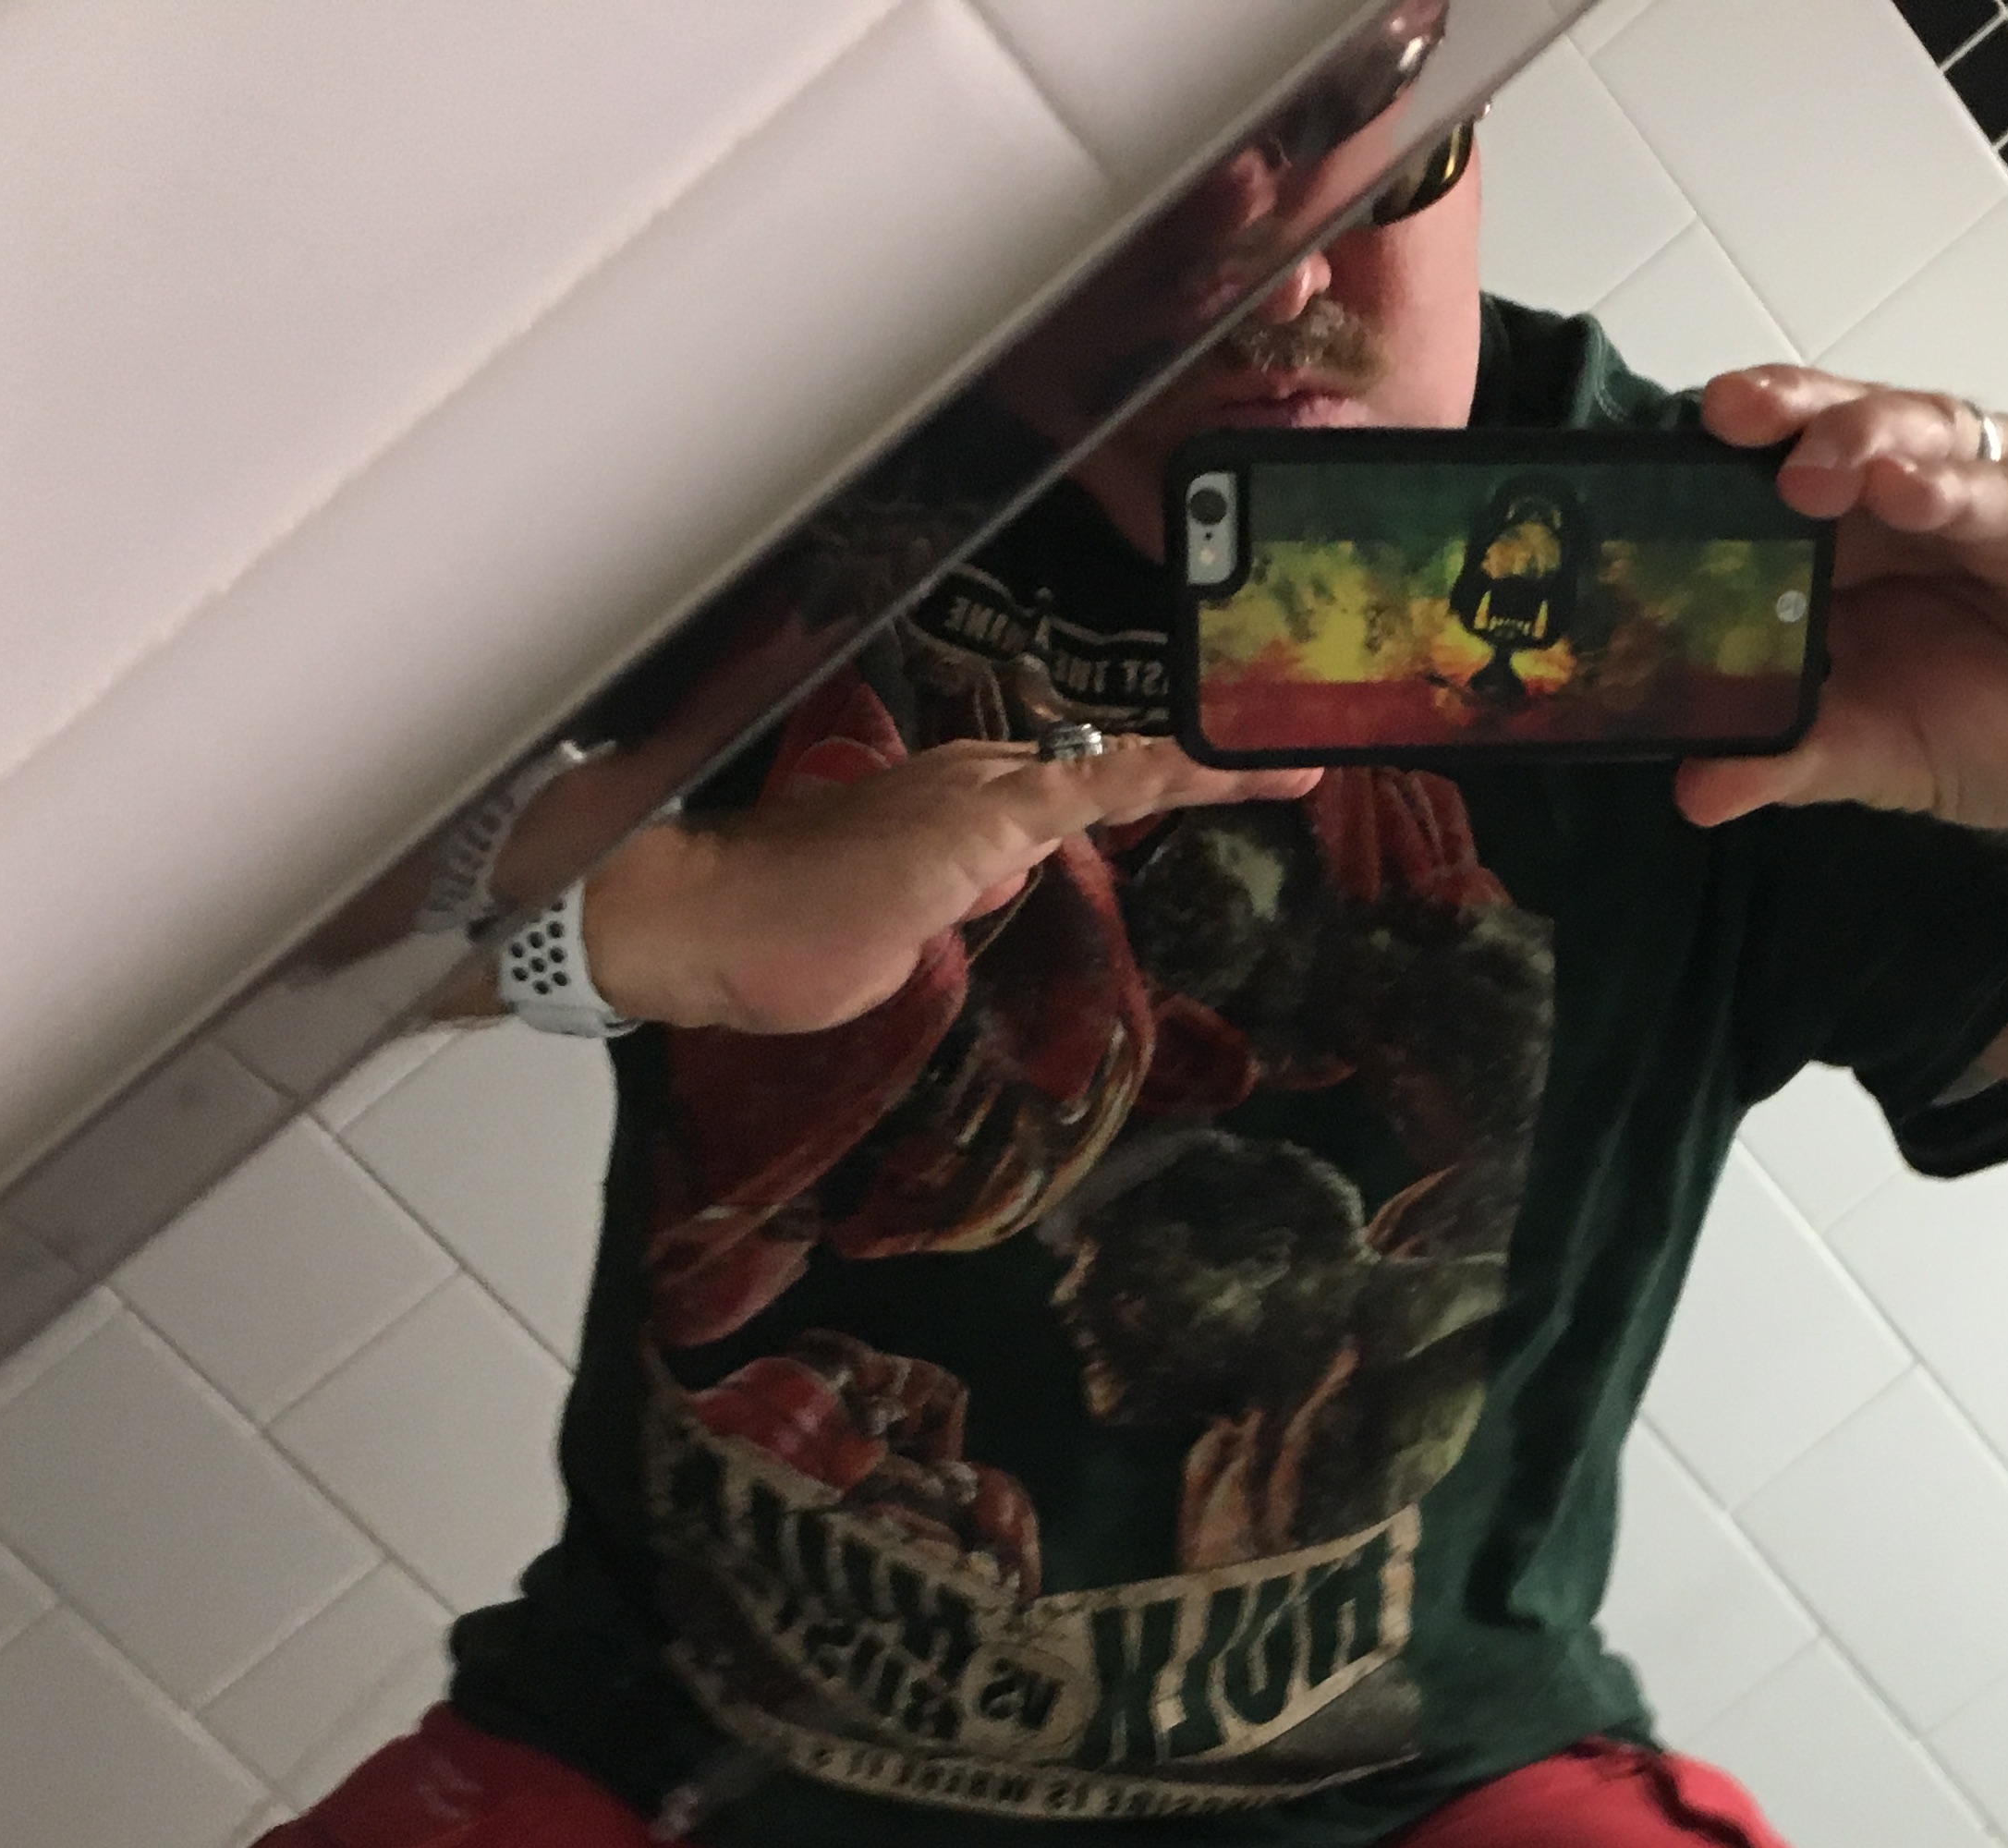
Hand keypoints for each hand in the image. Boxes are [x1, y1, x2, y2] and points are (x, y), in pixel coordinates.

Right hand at [582, 737, 1317, 1031]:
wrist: (699, 924)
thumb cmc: (780, 933)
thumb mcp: (896, 924)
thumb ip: (953, 898)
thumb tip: (991, 885)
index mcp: (962, 805)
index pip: (1081, 782)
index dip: (1165, 773)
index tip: (1246, 767)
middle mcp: (980, 783)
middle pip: (1117, 767)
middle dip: (1211, 763)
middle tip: (1307, 754)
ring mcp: (984, 798)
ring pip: (1123, 768)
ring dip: (1218, 763)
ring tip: (1308, 756)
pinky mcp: (983, 826)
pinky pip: (1100, 787)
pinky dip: (1177, 772)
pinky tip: (1248, 767)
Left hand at [1673, 368, 2007, 845]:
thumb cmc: (2005, 734)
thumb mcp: (1884, 755)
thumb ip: (1794, 758)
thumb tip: (1696, 789)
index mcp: (1847, 547)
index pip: (1768, 482)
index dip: (1715, 469)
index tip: (1648, 476)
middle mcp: (1911, 501)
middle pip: (1835, 430)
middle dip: (1782, 417)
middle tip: (1726, 419)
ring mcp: (1992, 495)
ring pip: (1919, 432)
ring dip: (1862, 437)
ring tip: (1813, 463)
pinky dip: (1961, 486)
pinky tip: (1915, 488)